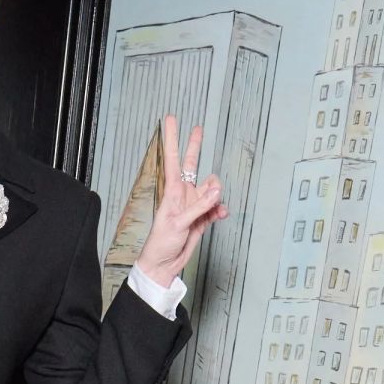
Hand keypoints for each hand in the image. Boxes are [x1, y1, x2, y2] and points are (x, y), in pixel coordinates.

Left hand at [136, 115, 227, 284]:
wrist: (165, 264)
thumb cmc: (162, 243)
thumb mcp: (179, 223)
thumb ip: (199, 206)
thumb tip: (217, 190)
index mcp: (172, 191)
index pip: (172, 159)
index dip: (171, 138)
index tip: (170, 119)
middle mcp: (184, 193)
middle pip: (192, 164)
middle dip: (195, 146)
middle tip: (198, 128)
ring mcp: (193, 204)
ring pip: (212, 188)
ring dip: (216, 194)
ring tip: (213, 207)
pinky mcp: (202, 217)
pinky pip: (216, 207)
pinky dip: (220, 210)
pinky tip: (220, 215)